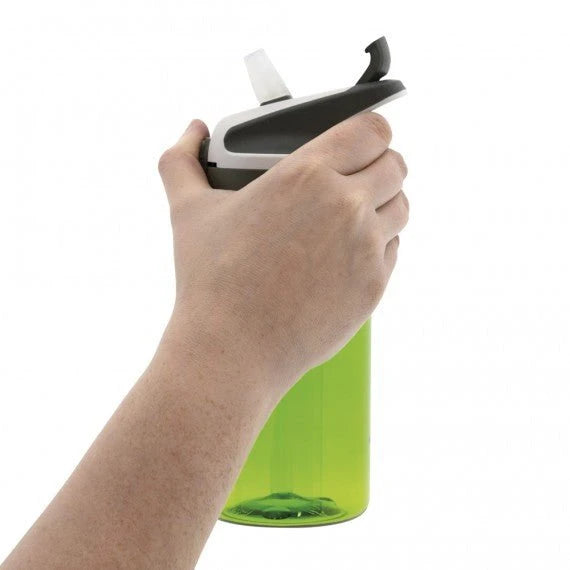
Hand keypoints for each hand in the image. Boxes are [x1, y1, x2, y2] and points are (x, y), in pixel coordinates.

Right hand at [158, 113, 407, 395]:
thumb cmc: (211, 280)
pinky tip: (348, 253)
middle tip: (356, 176)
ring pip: (401, 207)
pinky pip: (393, 250)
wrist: (233, 349)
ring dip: (384, 203)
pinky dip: (378, 245)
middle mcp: (346, 206)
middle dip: (380, 165)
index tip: (362, 138)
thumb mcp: (188, 211)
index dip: (372, 129)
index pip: (373, 129)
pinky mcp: (374, 286)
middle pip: (396, 166)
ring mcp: (366, 248)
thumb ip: (181, 160)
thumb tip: (190, 130)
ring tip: (355, 213)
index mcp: (307, 174)